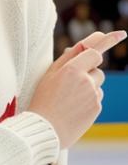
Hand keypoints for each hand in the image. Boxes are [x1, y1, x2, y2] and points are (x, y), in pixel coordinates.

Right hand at [27, 29, 126, 149]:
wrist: (45, 129)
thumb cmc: (44, 99)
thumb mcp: (50, 74)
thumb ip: (67, 59)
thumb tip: (80, 47)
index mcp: (71, 69)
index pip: (94, 51)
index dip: (107, 41)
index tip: (121, 34)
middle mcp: (86, 80)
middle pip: (97, 68)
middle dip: (89, 71)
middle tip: (71, 83)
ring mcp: (93, 95)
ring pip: (97, 83)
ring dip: (89, 86)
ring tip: (70, 99)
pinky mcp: (97, 108)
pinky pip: (97, 98)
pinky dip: (89, 100)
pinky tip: (74, 108)